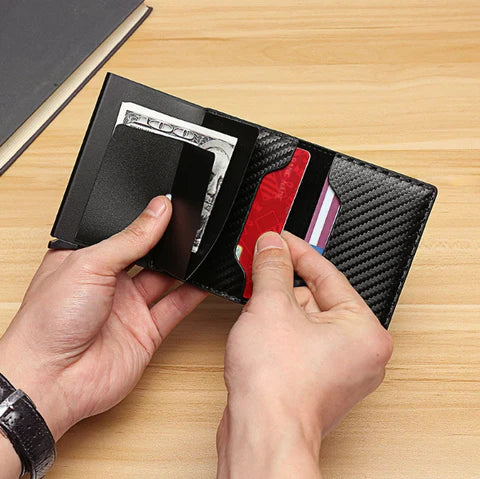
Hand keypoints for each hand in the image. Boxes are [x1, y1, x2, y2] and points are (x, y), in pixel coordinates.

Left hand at [0, 196, 206, 442]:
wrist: (52, 381)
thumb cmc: (48, 322)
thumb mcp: (89, 264)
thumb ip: (129, 239)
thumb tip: (157, 211)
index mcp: (87, 261)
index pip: (125, 232)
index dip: (147, 220)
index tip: (171, 207)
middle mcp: (109, 283)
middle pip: (149, 255)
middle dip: (169, 243)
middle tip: (191, 227)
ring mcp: (129, 308)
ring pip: (166, 280)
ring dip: (184, 266)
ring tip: (203, 248)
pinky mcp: (146, 331)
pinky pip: (176, 307)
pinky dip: (193, 294)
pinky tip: (206, 280)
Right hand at [217, 231, 392, 477]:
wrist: (261, 435)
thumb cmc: (278, 385)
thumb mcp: (271, 305)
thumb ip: (273, 267)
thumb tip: (272, 245)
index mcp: (364, 331)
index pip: (329, 274)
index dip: (298, 251)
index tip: (279, 238)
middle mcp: (359, 353)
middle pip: (315, 297)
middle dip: (284, 286)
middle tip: (261, 271)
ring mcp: (338, 371)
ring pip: (304, 320)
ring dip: (277, 311)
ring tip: (257, 317)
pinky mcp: (316, 382)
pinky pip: (298, 342)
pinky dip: (278, 332)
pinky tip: (260, 338)